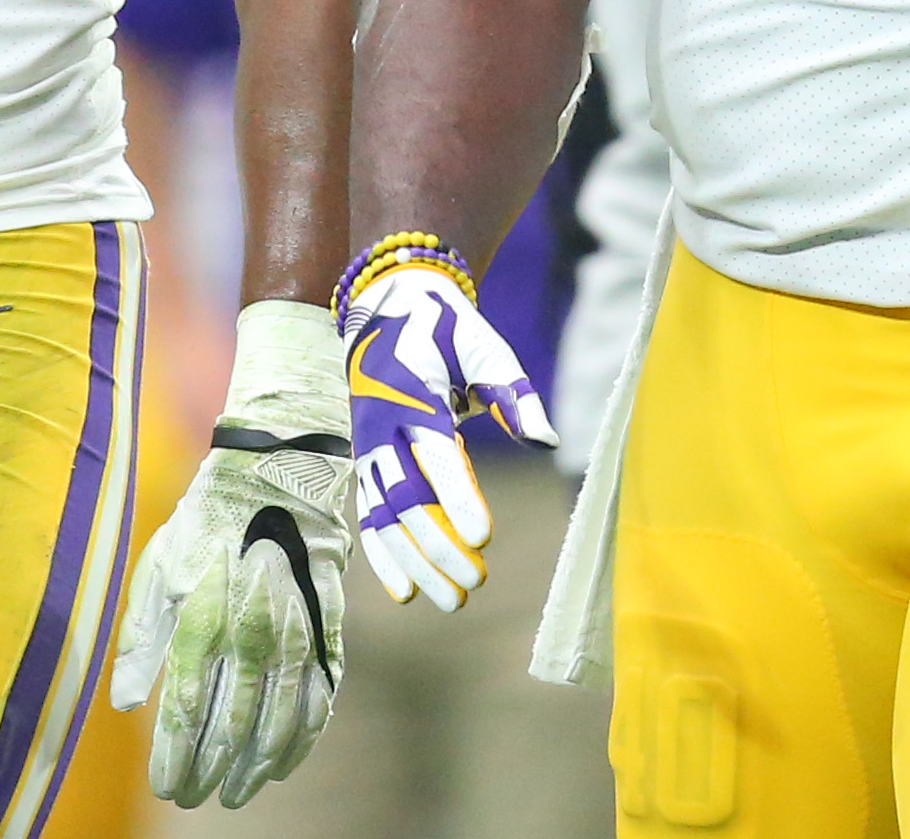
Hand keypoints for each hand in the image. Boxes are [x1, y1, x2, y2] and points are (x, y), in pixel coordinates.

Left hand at [107, 302, 350, 807]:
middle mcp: (249, 635)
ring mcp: (293, 635)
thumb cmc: (206, 523)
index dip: (175, 759)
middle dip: (210, 772)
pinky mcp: (326, 630)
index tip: (167, 787)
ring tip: (236, 790)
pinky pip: (318, 700)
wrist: (277, 473)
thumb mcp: (157, 571)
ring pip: (277, 724)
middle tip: (196, 797)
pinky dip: (301, 739)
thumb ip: (141, 641)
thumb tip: (127, 704)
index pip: (184, 713)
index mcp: (199, 620)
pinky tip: (283, 760)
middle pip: (230, 729)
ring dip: (255, 766)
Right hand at [340, 238, 553, 611]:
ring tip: (451, 600)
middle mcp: (382, 429)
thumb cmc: (448, 330)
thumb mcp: (485, 346)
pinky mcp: (364, 464)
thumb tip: (546, 439)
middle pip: (407, 498)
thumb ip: (512, 391)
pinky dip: (384, 556)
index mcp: (413, 397)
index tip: (485, 538)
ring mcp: (367, 450)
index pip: (437, 456)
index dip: (459, 498)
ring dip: (414, 563)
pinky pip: (369, 516)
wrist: (388, 309)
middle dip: (440, 544)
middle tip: (477, 582)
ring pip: (385, 518)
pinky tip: (406, 593)